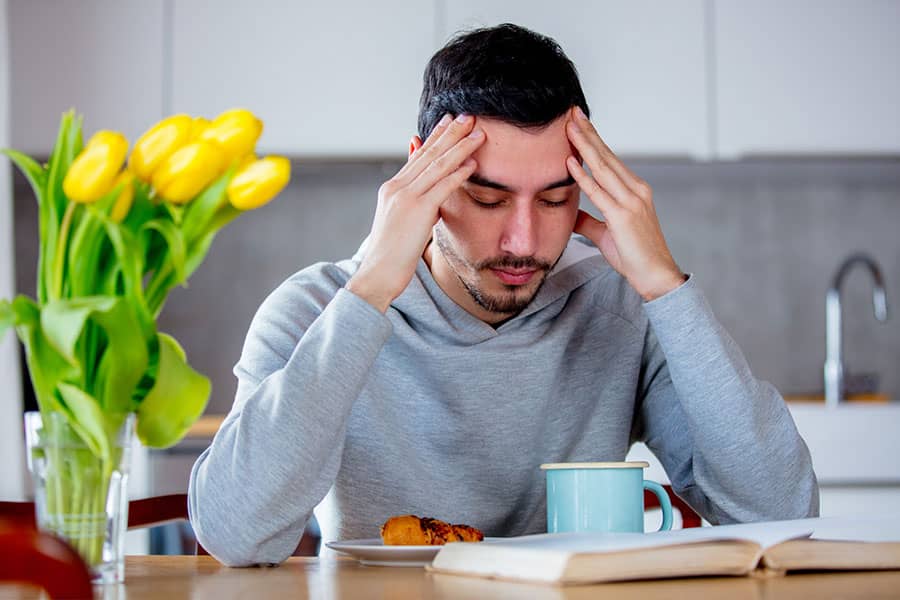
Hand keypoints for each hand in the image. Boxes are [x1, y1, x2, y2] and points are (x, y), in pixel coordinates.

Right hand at [346, 114, 484, 311]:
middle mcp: (397, 188)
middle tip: (468, 116)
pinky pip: (442, 186)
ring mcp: (406, 197)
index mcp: (392, 189)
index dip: (435, 137)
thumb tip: (431, 200)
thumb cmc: (391, 255)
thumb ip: (414, 205)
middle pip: (428, 154)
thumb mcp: (400, 223)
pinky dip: (458, 173)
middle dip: (450, 133)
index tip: (449, 121)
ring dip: (460, 147)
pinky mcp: (417, 211)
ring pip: (437, 165)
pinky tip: (473, 163)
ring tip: (478, 133)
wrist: (378, 273)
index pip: (418, 157)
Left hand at [565, 107, 684, 300]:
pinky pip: (598, 192)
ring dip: (584, 146)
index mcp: (634, 190)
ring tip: (569, 127)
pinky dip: (583, 176)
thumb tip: (570, 214)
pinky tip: (570, 162)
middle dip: (588, 133)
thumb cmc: (634, 256)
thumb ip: (589, 220)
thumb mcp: (606, 234)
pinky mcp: (623, 216)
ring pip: (602, 167)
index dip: (593, 140)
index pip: (609, 159)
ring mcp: (631, 201)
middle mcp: (635, 190)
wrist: (656, 275)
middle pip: (606, 155)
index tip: (579, 123)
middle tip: (572, 112)